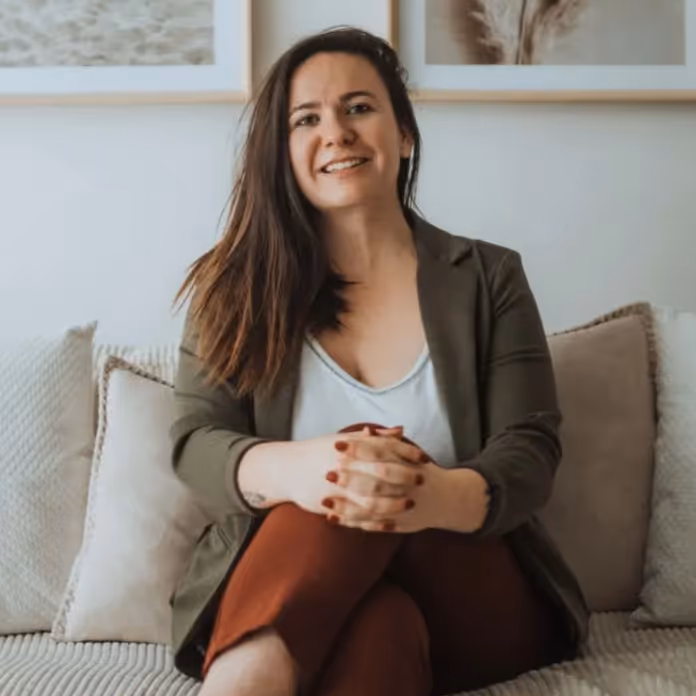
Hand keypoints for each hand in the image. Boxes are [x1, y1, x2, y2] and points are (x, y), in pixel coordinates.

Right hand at [283, 426, 425, 518]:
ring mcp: (337, 487)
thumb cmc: (317, 451)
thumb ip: (374, 437)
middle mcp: (344, 465)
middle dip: (404, 476)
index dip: (406, 453)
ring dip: (393, 501)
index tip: (423, 458)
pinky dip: (374, 520)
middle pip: (380, 472)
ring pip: (371, 497)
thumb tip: (401, 431)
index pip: (383, 448)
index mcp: (348, 447)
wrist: (285, 469)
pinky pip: (356, 515)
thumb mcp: (344, 438)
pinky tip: (390, 523)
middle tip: (422, 479)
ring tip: (410, 503)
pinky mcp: (330, 505)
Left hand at [322, 426, 448, 533]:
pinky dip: (353, 522)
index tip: (338, 445)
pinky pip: (374, 525)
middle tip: (329, 474)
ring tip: (325, 502)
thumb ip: (389, 443)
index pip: (382, 453)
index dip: (359, 448)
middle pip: (377, 482)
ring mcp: (405, 507)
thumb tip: (367, 431)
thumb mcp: (411, 455)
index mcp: (409, 464)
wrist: (452, 499)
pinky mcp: (400, 524)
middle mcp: (408, 487)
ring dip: (348, 506)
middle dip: (352, 479)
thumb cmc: (424, 471)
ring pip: (374, 508)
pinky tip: (334, 519)